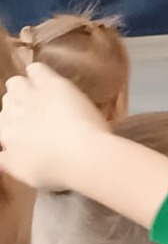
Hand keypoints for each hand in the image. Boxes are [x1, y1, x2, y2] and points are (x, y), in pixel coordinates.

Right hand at [0, 62, 109, 192]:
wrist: (83, 154)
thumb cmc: (56, 170)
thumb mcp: (23, 173)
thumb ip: (6, 162)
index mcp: (5, 135)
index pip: (0, 122)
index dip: (11, 124)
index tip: (22, 129)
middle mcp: (13, 113)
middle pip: (7, 101)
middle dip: (16, 104)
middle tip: (32, 111)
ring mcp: (32, 96)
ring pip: (16, 83)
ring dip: (23, 86)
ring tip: (35, 92)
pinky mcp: (52, 84)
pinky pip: (36, 69)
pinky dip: (37, 71)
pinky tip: (44, 77)